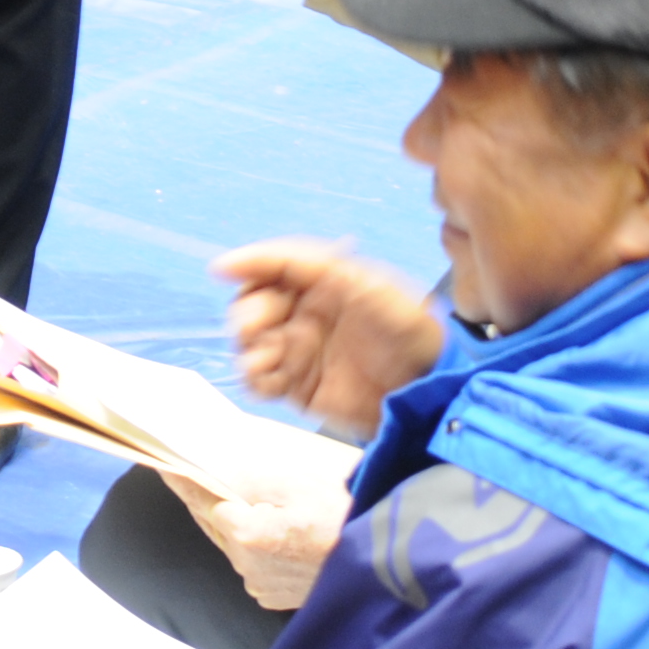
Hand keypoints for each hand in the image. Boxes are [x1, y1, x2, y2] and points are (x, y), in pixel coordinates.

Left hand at [166, 470, 340, 612]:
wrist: (385, 561)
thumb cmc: (345, 514)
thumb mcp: (295, 482)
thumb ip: (245, 477)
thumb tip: (208, 471)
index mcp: (247, 536)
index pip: (200, 500)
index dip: (182, 478)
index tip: (162, 462)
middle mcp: (246, 567)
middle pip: (213, 524)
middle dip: (204, 498)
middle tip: (189, 470)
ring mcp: (261, 586)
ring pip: (231, 544)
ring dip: (229, 521)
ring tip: (234, 496)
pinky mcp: (275, 597)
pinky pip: (250, 563)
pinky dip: (250, 543)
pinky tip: (264, 525)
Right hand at [215, 238, 443, 427]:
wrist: (428, 390)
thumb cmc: (405, 329)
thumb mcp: (368, 284)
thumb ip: (310, 264)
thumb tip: (251, 258)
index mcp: (321, 281)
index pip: (273, 265)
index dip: (247, 263)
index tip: (221, 270)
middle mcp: (303, 311)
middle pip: (251, 304)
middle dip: (250, 314)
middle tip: (264, 330)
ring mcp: (297, 348)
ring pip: (247, 343)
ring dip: (251, 350)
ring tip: (274, 361)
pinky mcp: (296, 385)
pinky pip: (257, 379)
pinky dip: (257, 379)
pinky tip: (276, 383)